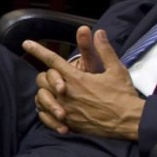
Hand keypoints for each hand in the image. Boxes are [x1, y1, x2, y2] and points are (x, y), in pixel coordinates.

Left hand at [21, 27, 145, 140]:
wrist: (130, 122)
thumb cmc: (123, 95)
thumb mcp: (116, 69)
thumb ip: (104, 50)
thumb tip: (99, 32)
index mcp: (77, 78)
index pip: (52, 60)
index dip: (37, 50)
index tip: (26, 44)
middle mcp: (67, 93)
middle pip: (42, 79)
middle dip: (46, 76)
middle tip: (55, 77)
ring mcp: (66, 109)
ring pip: (41, 98)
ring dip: (44, 94)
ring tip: (53, 93)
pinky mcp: (68, 123)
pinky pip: (46, 117)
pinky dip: (46, 112)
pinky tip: (53, 110)